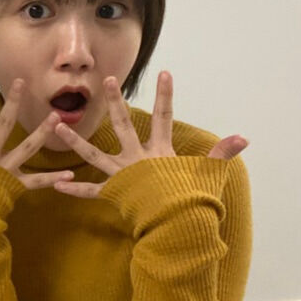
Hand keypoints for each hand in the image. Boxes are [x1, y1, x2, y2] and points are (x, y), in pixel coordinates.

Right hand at [0, 73, 74, 189]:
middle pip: (3, 124)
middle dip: (13, 103)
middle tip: (23, 83)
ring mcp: (4, 169)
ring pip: (27, 147)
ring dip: (43, 132)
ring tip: (58, 117)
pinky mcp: (14, 186)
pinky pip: (36, 182)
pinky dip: (53, 179)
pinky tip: (71, 174)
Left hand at [52, 71, 247, 198]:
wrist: (178, 227)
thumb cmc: (192, 201)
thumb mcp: (208, 175)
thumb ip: (221, 154)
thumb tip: (244, 138)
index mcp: (160, 152)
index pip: (164, 117)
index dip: (165, 95)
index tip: (165, 73)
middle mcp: (137, 158)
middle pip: (122, 126)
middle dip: (114, 102)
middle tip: (105, 81)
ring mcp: (122, 175)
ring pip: (93, 154)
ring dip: (75, 141)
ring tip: (57, 126)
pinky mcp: (114, 193)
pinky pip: (91, 192)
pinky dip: (75, 190)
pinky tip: (56, 184)